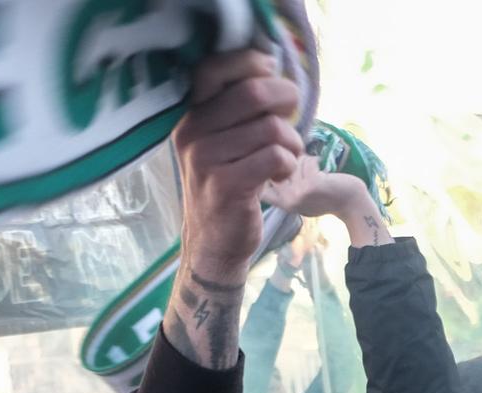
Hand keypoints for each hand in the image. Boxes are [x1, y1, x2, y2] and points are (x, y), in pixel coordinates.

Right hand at [173, 52, 303, 282]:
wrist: (213, 242)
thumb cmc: (227, 183)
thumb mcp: (222, 140)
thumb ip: (238, 106)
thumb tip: (273, 68)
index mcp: (190, 114)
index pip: (214, 67)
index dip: (252, 63)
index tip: (271, 74)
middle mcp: (192, 132)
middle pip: (254, 93)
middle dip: (286, 101)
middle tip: (290, 120)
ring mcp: (205, 159)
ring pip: (271, 129)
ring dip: (291, 142)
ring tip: (285, 157)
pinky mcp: (225, 185)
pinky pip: (275, 158)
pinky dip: (288, 165)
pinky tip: (280, 176)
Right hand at [262, 156, 372, 223]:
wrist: (351, 203)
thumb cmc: (327, 197)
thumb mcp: (301, 197)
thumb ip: (284, 185)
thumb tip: (273, 159)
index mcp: (283, 203)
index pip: (264, 185)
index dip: (270, 170)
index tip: (284, 170)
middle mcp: (287, 201)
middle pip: (281, 165)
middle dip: (295, 162)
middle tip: (310, 173)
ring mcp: (298, 194)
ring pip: (295, 162)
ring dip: (308, 162)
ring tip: (319, 175)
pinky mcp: (310, 186)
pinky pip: (308, 162)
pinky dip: (317, 162)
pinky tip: (325, 173)